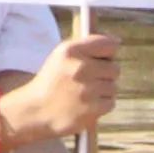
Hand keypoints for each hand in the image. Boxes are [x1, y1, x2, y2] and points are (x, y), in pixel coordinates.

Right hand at [12, 28, 122, 149]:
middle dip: (104, 75)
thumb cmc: (52, 81)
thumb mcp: (61, 56)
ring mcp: (87, 90)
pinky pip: (110, 102)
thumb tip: (116, 41)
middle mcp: (80, 68)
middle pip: (114, 68)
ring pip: (112, 87)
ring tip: (84, 94)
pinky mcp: (92, 109)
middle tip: (87, 80)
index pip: (108, 45)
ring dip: (102, 91)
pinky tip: (85, 105)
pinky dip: (101, 105)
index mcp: (70, 51)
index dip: (108, 52)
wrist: (36, 111)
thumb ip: (86, 47)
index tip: (103, 58)